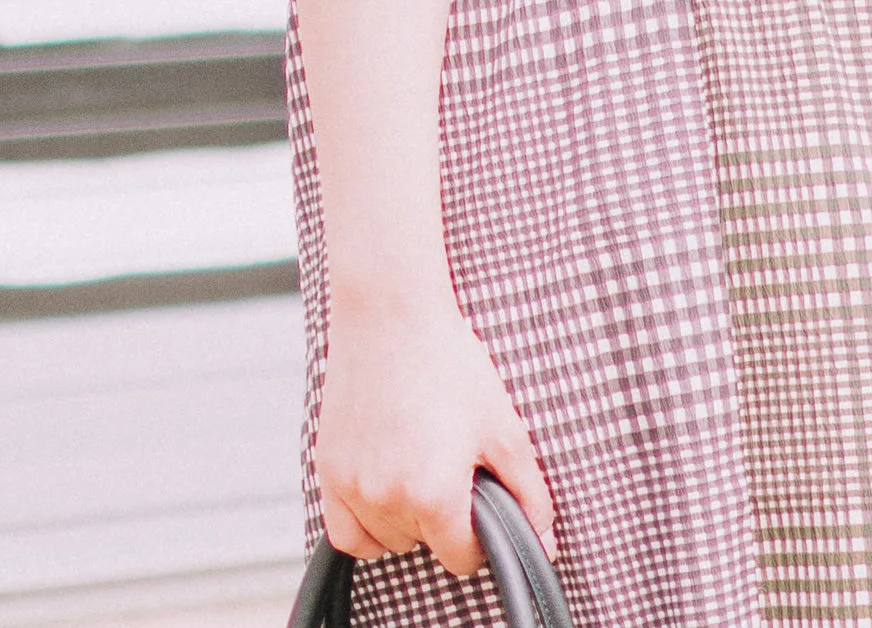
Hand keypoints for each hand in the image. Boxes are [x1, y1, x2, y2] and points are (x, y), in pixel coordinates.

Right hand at [316, 298, 556, 576]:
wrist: (391, 314)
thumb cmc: (449, 363)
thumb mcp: (504, 426)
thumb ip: (529, 493)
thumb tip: (544, 542)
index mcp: (435, 494)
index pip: (461, 557)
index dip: (478, 535)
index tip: (479, 503)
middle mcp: (388, 498)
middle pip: (424, 545)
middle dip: (442, 518)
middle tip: (450, 466)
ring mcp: (352, 485)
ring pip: (386, 540)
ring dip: (404, 520)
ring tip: (420, 466)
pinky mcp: (328, 469)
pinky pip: (345, 532)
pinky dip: (365, 524)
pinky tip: (385, 492)